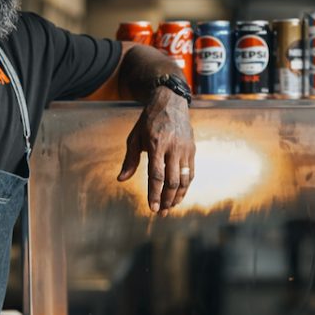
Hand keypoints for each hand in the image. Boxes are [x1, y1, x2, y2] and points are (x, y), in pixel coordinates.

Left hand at [117, 87, 195, 212]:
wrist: (171, 102)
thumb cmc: (149, 120)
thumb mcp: (135, 136)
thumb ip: (130, 159)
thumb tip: (121, 179)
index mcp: (156, 144)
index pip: (156, 176)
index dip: (154, 194)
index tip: (152, 208)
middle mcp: (173, 148)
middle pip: (172, 181)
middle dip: (167, 200)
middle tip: (161, 212)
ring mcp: (185, 149)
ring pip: (184, 180)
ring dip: (178, 197)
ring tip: (170, 207)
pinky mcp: (192, 150)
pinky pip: (191, 173)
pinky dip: (186, 187)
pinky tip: (179, 195)